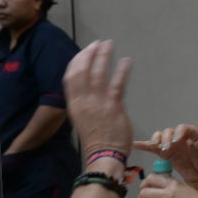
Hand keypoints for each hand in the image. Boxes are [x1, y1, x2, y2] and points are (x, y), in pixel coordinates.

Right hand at [62, 40, 132, 158]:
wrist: (104, 154)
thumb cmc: (96, 139)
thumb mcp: (82, 118)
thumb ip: (84, 102)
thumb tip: (89, 87)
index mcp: (74, 103)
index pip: (71, 76)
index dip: (78, 60)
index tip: (85, 51)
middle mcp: (83, 100)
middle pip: (82, 70)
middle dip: (89, 53)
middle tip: (98, 43)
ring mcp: (98, 102)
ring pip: (98, 72)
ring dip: (104, 56)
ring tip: (109, 44)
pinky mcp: (113, 105)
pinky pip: (117, 82)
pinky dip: (122, 69)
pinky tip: (126, 60)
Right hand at [134, 124, 197, 192]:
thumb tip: (189, 143)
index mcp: (192, 134)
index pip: (183, 128)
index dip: (178, 133)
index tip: (177, 141)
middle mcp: (179, 136)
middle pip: (168, 132)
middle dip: (166, 139)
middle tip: (167, 149)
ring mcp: (170, 144)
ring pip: (160, 137)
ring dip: (156, 141)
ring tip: (155, 147)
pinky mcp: (164, 153)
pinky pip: (152, 148)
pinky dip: (144, 146)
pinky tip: (136, 145)